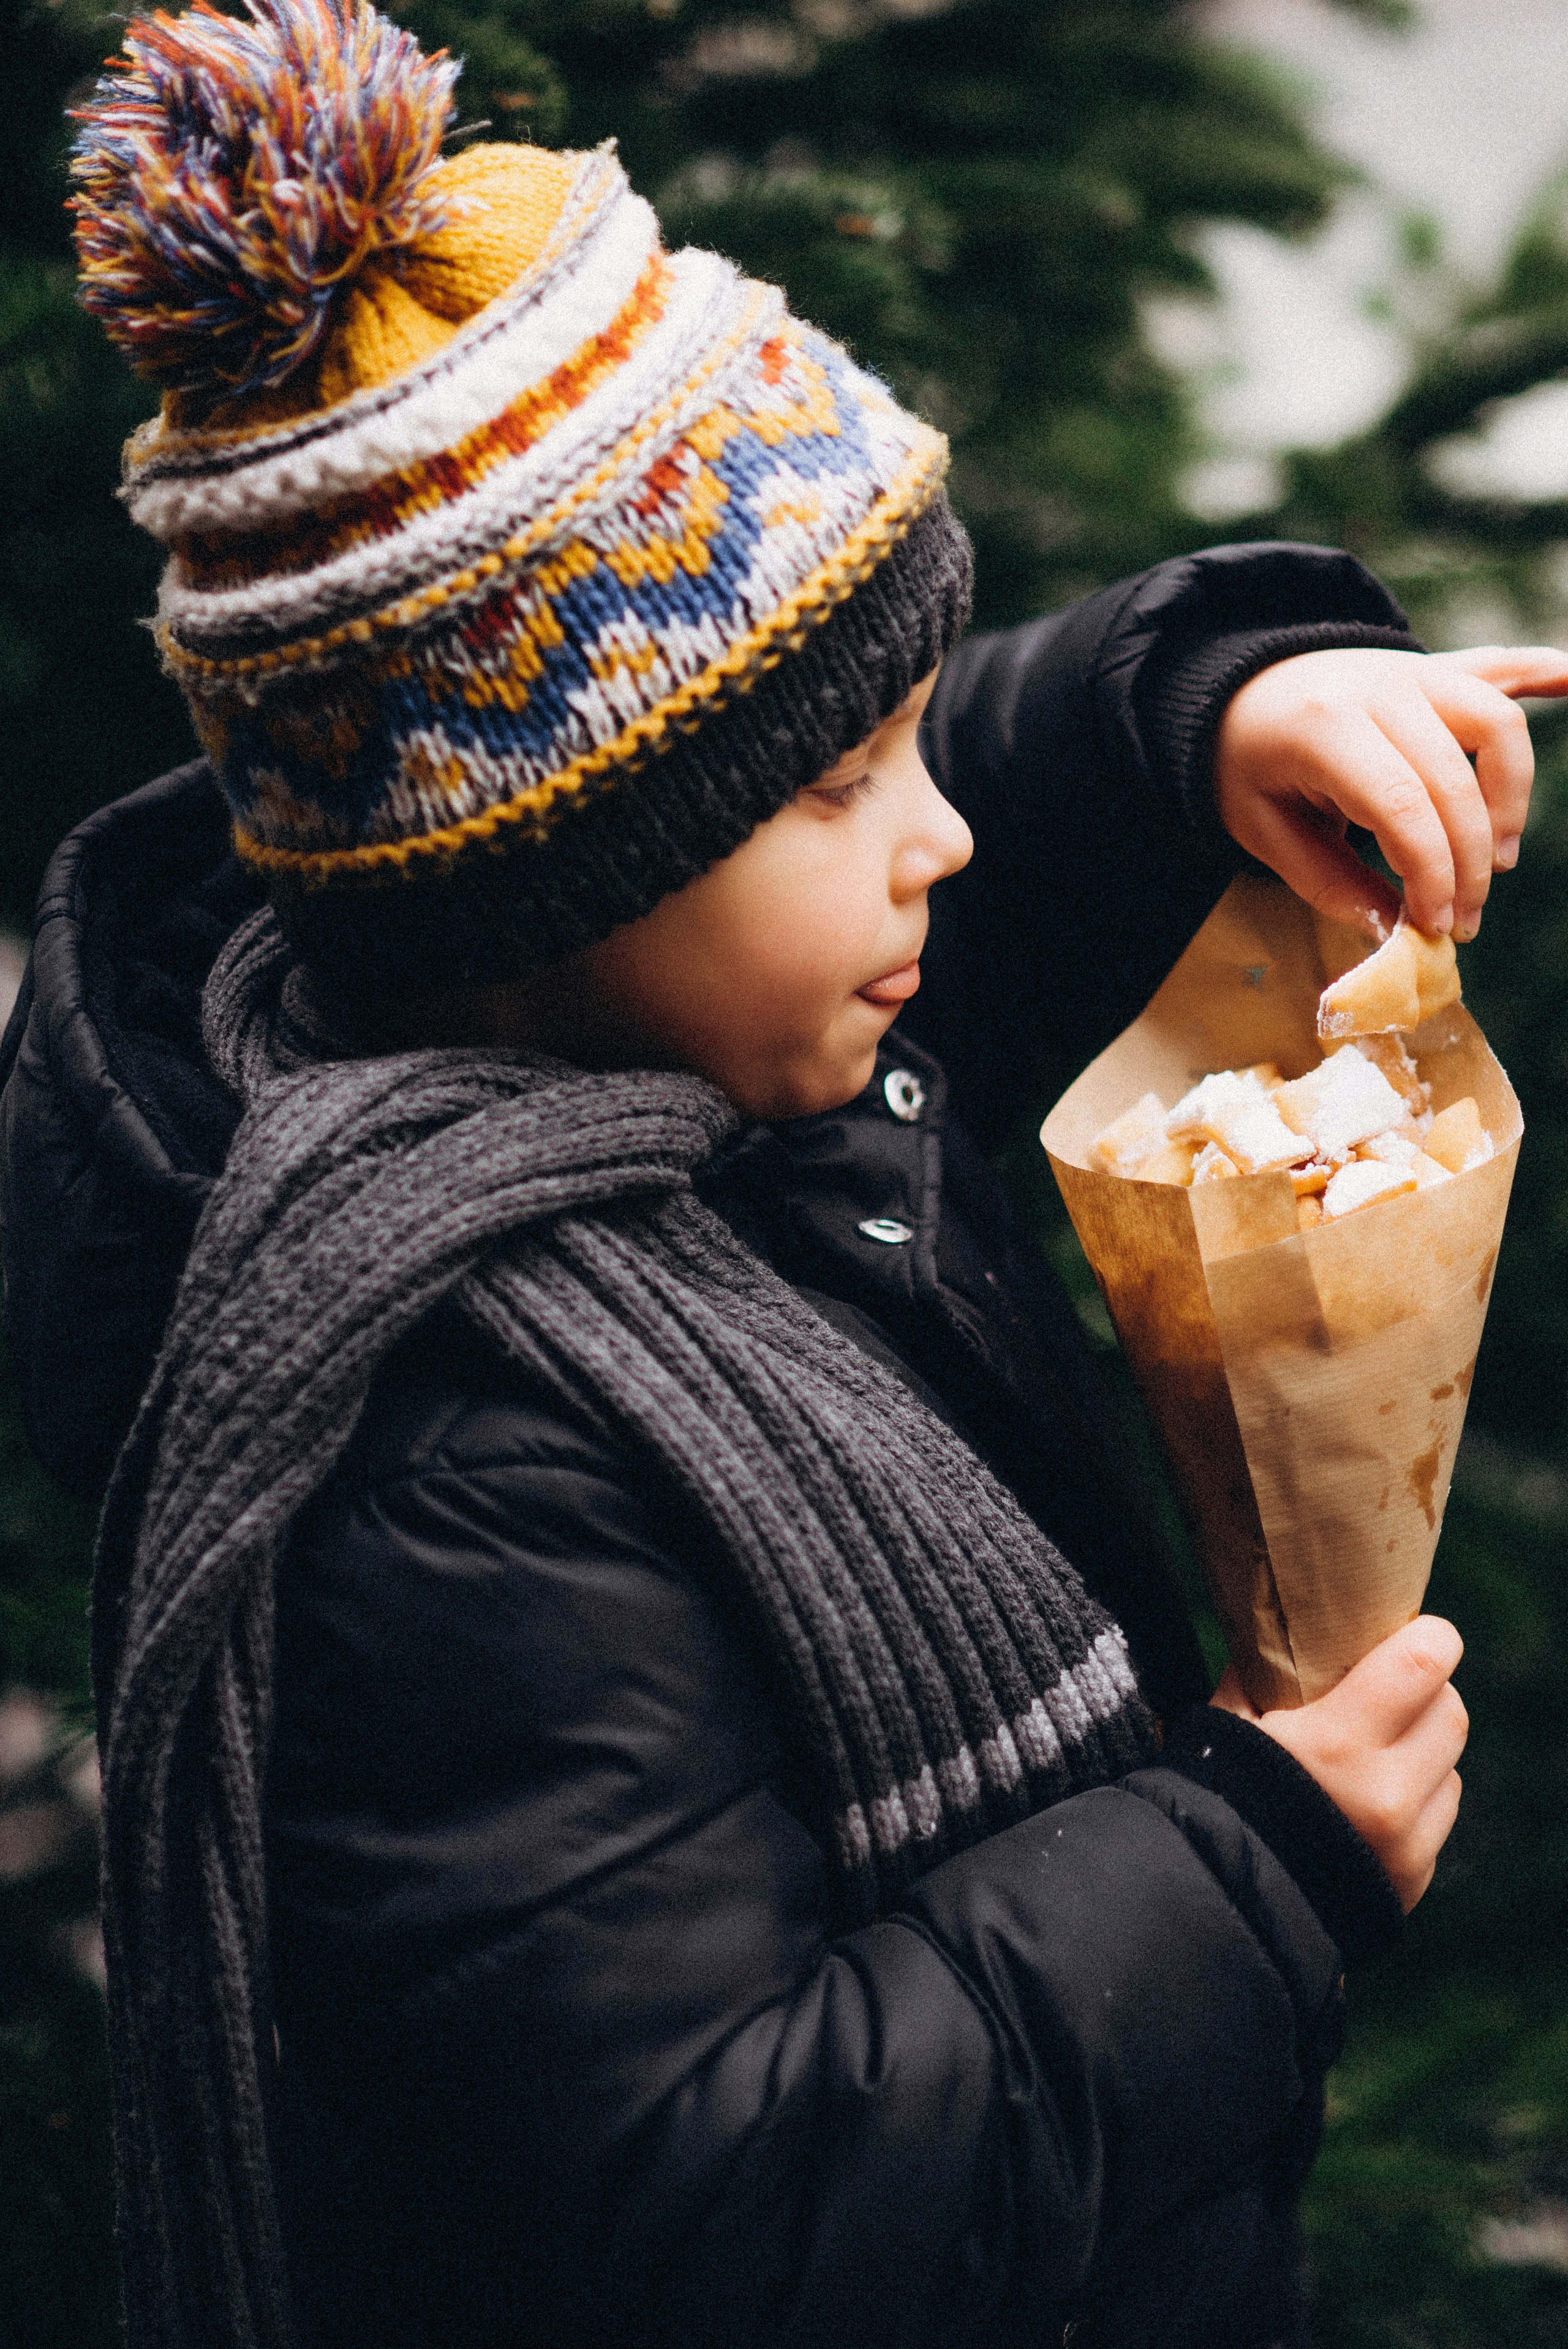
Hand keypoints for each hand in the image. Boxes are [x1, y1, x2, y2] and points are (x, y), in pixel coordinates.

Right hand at [1209, 1616, 1467, 1911]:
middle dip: (1429, 1691)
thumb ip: (1263, 1670)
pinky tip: (1369, 1801)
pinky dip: (1416, 1798)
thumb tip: (1287, 1623)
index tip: (1419, 1629)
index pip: (1425, 1665)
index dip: (1432, 1637)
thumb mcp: (1229, 1720)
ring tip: (1375, 1751)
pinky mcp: (1415, 1877)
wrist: (1218, 1902)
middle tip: (1394, 1687)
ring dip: (1424, 1748)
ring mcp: (1407, 1843)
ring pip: (1450, 1765)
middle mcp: (1386, 1794)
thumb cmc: (1215, 1796)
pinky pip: (1438, 1815)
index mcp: (1338, 1744)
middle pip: (1451, 1712)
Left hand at [1214, 645, 1567, 942]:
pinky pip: (1502, 666)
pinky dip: (1544, 673)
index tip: (1436, 925)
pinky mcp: (1437, 669)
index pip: (1404, 808)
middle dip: (1469, 864)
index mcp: (1325, 730)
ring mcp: (1414, 671)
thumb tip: (1395, 932)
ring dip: (1511, 800)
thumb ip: (1329, 882)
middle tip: (1463, 919)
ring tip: (1497, 858)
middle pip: (1456, 780)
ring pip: (1498, 726)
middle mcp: (1379, 689)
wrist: (1235, 691)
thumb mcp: (1264, 831)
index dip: (1432, 874)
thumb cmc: (1249, 768)